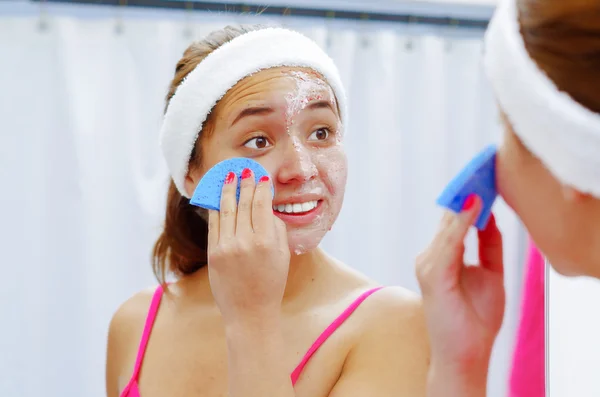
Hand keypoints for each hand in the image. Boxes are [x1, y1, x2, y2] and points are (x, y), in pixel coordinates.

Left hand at [207, 168, 289, 324]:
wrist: (250, 313)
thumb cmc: (271, 284)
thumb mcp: (283, 255)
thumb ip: (276, 229)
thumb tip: (266, 208)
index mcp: (266, 241)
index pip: (262, 204)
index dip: (261, 187)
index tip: (261, 176)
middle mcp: (245, 241)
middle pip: (243, 202)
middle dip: (244, 182)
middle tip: (244, 169)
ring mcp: (226, 247)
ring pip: (225, 209)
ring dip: (227, 189)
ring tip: (228, 175)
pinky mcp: (213, 253)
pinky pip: (214, 223)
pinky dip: (216, 207)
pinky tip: (218, 196)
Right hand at [415, 194, 505, 389]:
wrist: (465, 353)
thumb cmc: (475, 319)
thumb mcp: (490, 274)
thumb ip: (489, 246)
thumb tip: (491, 216)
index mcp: (442, 257)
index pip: (454, 220)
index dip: (469, 198)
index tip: (484, 177)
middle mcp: (431, 257)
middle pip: (450, 218)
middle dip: (467, 193)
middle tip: (483, 168)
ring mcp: (429, 264)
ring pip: (449, 226)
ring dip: (465, 201)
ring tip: (481, 179)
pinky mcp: (433, 274)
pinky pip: (450, 242)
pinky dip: (462, 222)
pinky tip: (475, 205)